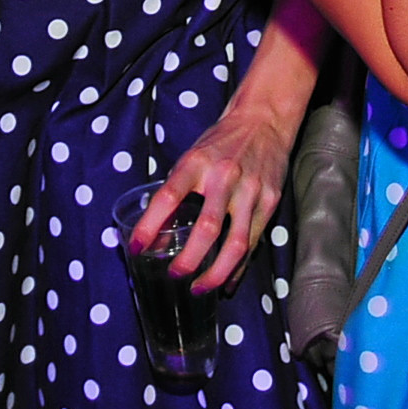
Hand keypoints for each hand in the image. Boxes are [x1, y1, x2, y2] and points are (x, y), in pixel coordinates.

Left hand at [132, 104, 290, 294]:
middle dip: (189, 260)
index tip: (137, 248)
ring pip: (236, 244)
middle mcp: (224, 176)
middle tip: (175, 275)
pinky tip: (226, 282)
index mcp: (196, 162)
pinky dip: (238, 267)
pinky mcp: (270, 202)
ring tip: (199, 288)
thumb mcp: (191, 158)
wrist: (263, 120)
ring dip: (216, 273)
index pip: (167, 197)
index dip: (149, 226)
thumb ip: (175, 193)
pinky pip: (253, 242)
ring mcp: (251, 190)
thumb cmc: (220, 143)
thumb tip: (156, 237)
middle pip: (206, 228)